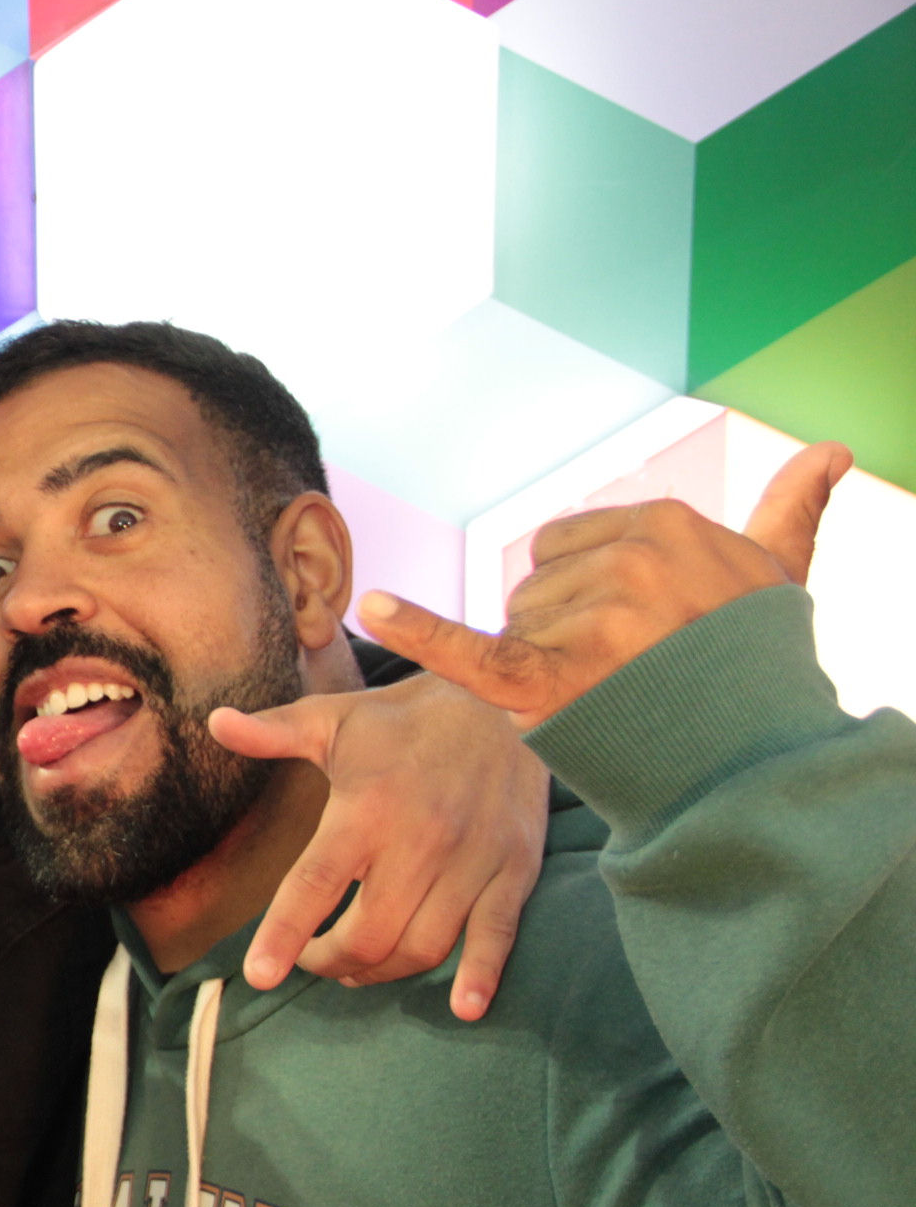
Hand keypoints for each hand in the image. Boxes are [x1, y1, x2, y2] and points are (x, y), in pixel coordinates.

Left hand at [211, 672, 546, 1019]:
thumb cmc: (404, 719)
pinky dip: (481, 976)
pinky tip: (464, 1007)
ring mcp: (471, 860)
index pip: (315, 884)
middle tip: (313, 960)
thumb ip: (274, 732)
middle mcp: (419, 841)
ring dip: (383, 972)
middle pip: (367, 934)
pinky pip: (498, 935)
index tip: (259, 975)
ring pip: (423, 946)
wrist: (506, 701)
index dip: (285, 934)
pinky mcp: (514, 869)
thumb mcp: (335, 719)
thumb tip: (215, 722)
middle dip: (330, 962)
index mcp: (366, 808)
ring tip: (358, 968)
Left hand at [359, 443, 847, 732]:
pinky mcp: (548, 678)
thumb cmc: (757, 664)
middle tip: (625, 670)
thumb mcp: (779, 574)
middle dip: (562, 629)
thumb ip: (792, 509)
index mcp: (662, 524)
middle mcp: (624, 563)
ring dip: (545, 666)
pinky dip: (417, 630)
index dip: (583, 594)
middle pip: (536, 588)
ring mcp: (589, 621)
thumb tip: (834, 449)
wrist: (756, 756)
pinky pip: (468, 648)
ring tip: (612, 693)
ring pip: (517, 628)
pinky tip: (372, 607)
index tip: (631, 630)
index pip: (566, 547)